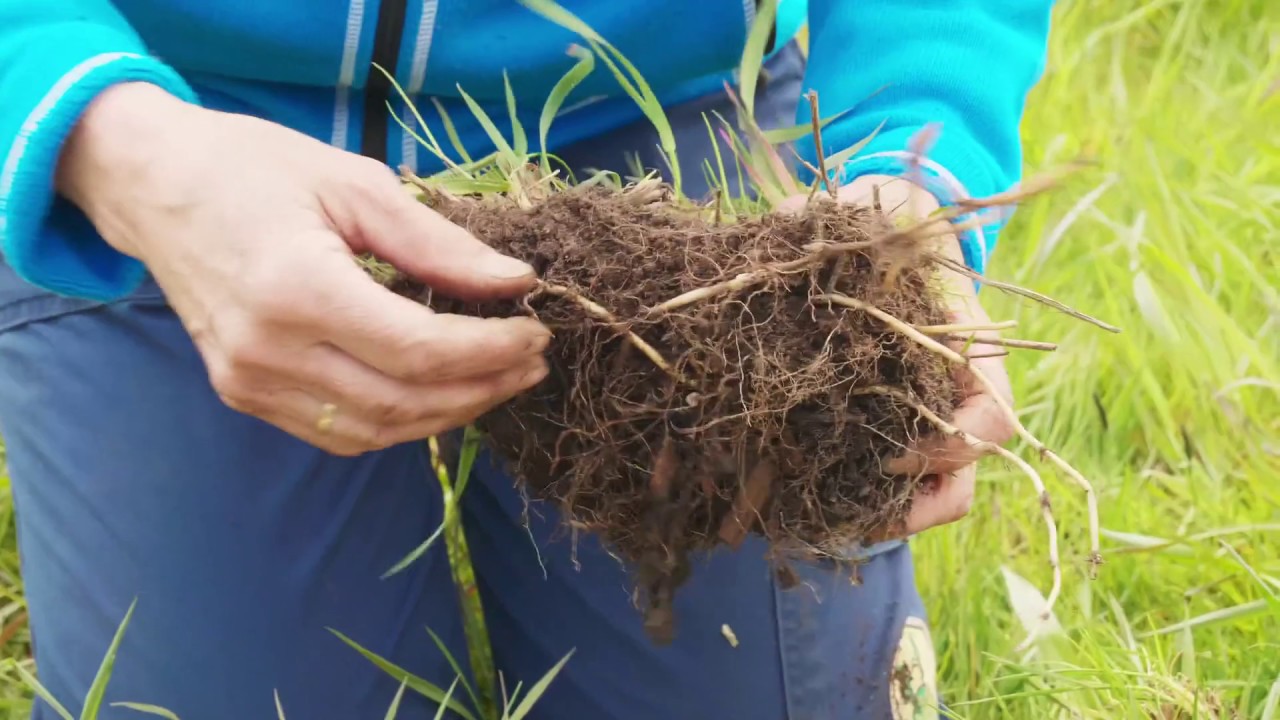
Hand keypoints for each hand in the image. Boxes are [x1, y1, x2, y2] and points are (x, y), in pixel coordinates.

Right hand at [57, 83, 550, 455]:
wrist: (152, 184)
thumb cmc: (253, 168)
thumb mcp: (355, 184)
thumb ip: (438, 243)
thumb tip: (516, 281)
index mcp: (297, 289)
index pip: (420, 351)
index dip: (491, 351)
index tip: (536, 331)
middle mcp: (268, 351)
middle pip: (404, 401)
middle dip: (483, 388)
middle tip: (532, 362)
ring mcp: (248, 382)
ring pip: (375, 430)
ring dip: (447, 413)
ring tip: (498, 380)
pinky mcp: (242, 394)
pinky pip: (338, 432)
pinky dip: (398, 421)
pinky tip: (438, 393)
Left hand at [782, 175, 1014, 538]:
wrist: (879, 234)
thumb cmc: (880, 227)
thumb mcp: (867, 218)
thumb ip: (831, 224)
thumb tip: (786, 225)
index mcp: (971, 351)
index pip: (992, 419)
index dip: (949, 448)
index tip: (893, 458)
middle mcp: (954, 396)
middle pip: (961, 477)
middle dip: (913, 508)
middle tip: (852, 512)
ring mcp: (922, 420)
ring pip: (929, 496)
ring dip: (883, 518)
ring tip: (822, 523)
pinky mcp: (881, 433)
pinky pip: (885, 488)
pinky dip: (850, 506)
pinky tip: (794, 507)